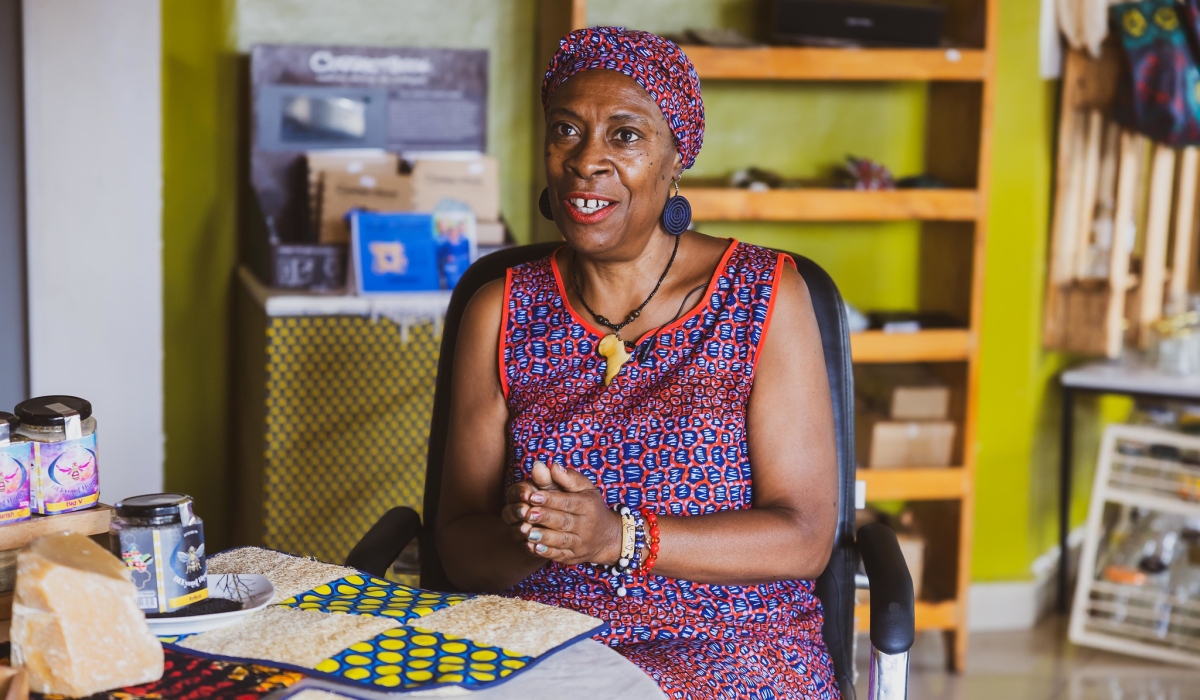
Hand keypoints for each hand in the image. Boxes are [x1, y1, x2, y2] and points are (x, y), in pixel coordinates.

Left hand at [501, 461, 620, 565]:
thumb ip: (568, 478)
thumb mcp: (585, 488)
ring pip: (562, 540)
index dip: (550, 499)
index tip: (532, 495)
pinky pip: (560, 555)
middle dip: (545, 517)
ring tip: (527, 532)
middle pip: (564, 521)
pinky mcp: (573, 556)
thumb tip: (552, 466)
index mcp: (588, 505)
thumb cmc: (590, 506)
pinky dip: (546, 552)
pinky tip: (533, 547)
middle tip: (527, 513)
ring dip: (544, 537)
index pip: (568, 501)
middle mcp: (586, 525)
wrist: (607, 537)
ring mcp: (580, 543)